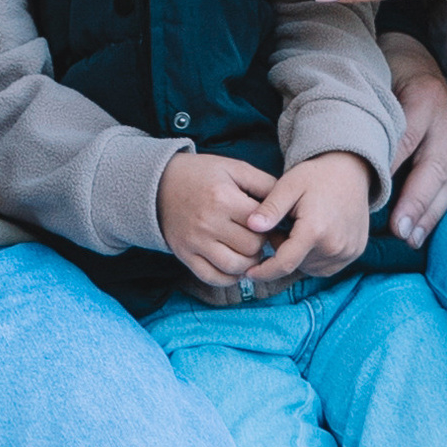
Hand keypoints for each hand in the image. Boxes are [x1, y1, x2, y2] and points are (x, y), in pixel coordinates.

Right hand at [157, 151, 277, 283]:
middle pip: (251, 248)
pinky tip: (234, 266)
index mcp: (223, 198)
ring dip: (248, 263)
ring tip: (248, 251)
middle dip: (261, 245)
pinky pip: (212, 278)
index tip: (268, 223)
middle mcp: (209, 223)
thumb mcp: (233, 168)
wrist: (158, 184)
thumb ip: (263, 183)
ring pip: (235, 267)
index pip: (261, 224)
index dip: (270, 225)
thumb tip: (288, 202)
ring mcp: (195, 242)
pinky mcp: (184, 255)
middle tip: (258, 237)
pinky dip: (228, 278)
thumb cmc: (201, 174)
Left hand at [247, 151, 372, 284]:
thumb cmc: (316, 176)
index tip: (249, 273)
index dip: (264, 272)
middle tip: (285, 225)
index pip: (284, 264)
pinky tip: (315, 235)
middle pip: (296, 264)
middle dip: (283, 252)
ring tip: (300, 227)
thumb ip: (270, 208)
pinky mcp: (355, 252)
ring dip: (299, 256)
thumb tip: (250, 226)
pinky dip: (316, 257)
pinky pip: (327, 266)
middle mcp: (334, 246)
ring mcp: (347, 251)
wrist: (351, 170)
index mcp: (315, 230)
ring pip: (310, 267)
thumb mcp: (288, 185)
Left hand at [380, 38, 446, 245]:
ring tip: (411, 239)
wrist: (418, 58)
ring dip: (429, 214)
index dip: (391, 170)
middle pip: (433, 167)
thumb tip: (349, 155)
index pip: (406, 140)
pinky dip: (436, 210)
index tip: (374, 198)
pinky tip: (422, 231)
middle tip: (400, 231)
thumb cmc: (389, 73)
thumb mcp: (378, 83)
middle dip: (416, 202)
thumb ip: (369, 114)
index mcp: (425, 98)